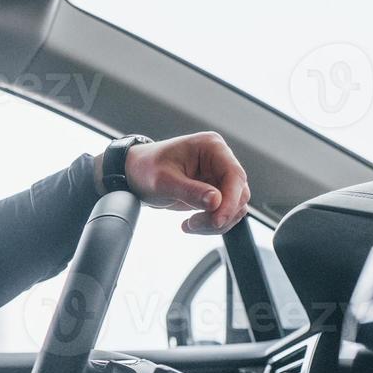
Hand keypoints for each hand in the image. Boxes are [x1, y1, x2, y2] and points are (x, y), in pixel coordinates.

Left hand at [96, 131, 250, 234]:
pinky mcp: (213, 192)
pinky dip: (210, 224)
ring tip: (189, 225)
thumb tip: (216, 202)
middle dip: (221, 214)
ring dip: (216, 222)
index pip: (234, 175)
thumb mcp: (164, 180)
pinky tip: (190, 224)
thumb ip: (190, 191)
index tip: (217, 220)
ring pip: (234, 206)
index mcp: (211, 147)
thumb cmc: (146, 168)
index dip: (230, 200)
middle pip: (239, 193)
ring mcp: (218, 177)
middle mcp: (219, 160)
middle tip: (195, 224)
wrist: (134, 173)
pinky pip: (223, 213)